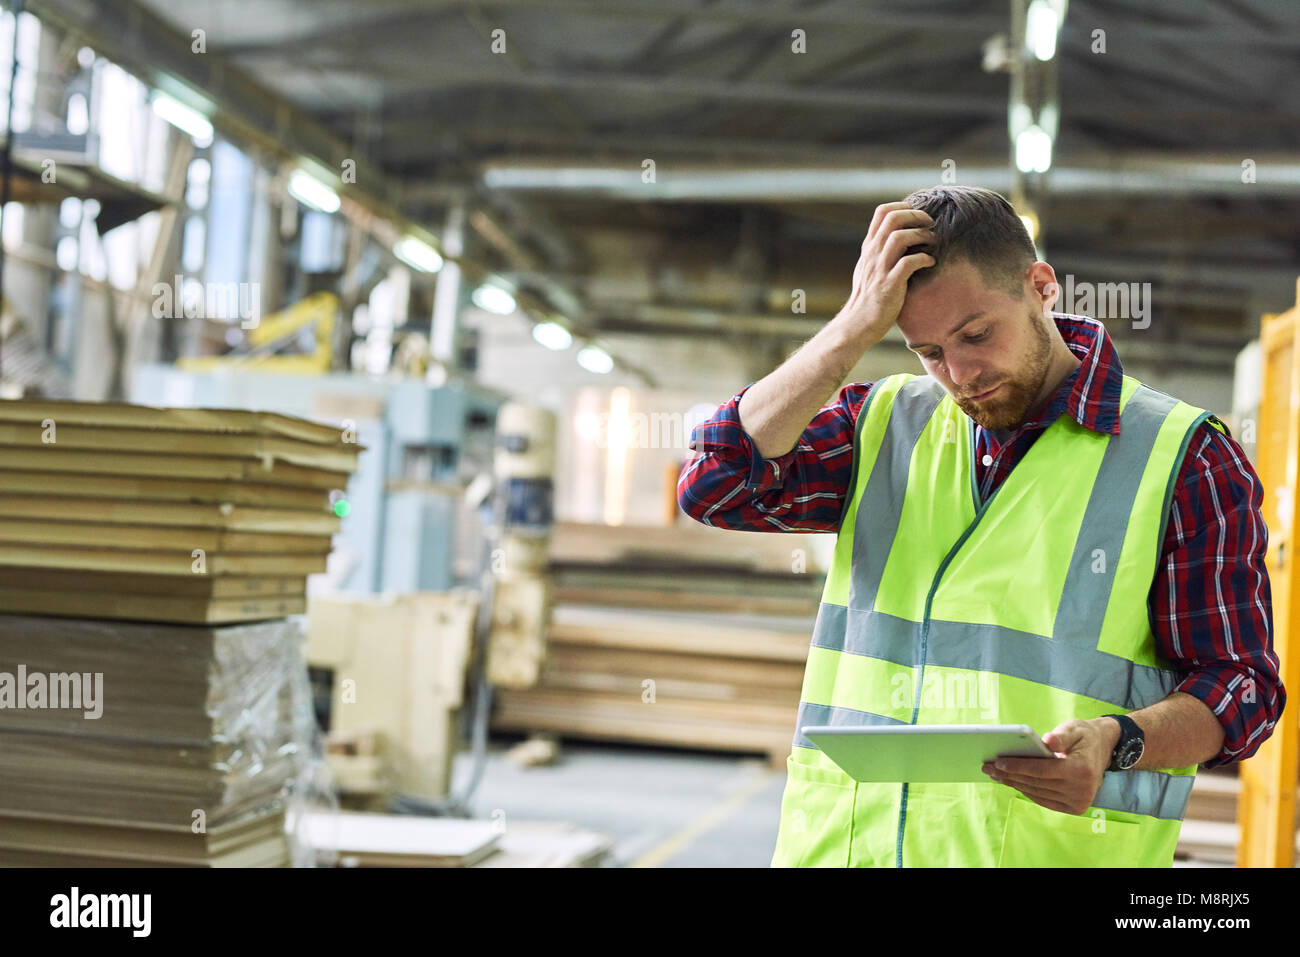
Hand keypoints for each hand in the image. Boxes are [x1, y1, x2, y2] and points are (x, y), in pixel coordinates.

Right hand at [834, 201, 935, 347]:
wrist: (859, 323)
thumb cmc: (869, 297)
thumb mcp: (869, 268)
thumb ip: (881, 251)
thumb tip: (901, 236)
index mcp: (869, 247)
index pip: (882, 212)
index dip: (903, 206)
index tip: (918, 215)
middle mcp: (872, 253)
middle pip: (893, 218)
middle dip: (917, 216)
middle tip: (930, 224)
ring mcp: (880, 268)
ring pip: (901, 237)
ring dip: (922, 236)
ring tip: (933, 242)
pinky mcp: (890, 284)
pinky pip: (909, 262)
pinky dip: (924, 259)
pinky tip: (930, 263)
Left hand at [981, 719, 1117, 814]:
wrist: (1103, 750)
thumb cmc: (1083, 736)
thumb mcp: (1073, 728)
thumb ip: (1060, 736)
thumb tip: (1047, 741)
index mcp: (1081, 770)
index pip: (1042, 770)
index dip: (1018, 766)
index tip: (997, 762)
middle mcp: (1082, 790)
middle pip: (1036, 783)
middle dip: (1009, 775)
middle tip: (987, 767)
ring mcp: (1079, 802)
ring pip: (1037, 793)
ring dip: (1014, 784)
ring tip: (995, 774)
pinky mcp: (1074, 807)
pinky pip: (1044, 800)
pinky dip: (1026, 791)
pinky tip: (1012, 782)